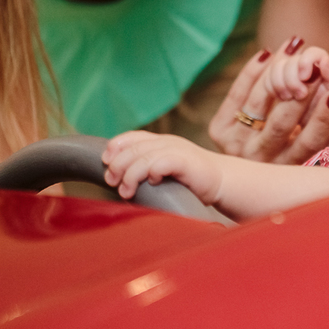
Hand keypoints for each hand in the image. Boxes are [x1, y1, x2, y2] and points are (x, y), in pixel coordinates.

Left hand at [102, 130, 218, 203]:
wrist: (223, 182)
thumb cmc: (192, 182)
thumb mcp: (166, 172)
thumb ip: (147, 170)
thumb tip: (118, 180)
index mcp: (162, 142)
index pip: (132, 137)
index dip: (115, 147)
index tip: (105, 162)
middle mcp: (167, 143)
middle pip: (133, 148)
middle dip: (117, 165)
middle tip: (111, 182)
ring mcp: (177, 150)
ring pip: (143, 157)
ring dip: (129, 175)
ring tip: (126, 191)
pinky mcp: (186, 161)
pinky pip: (161, 163)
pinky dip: (152, 173)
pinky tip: (153, 183)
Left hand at [209, 37, 328, 163]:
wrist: (243, 172)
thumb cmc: (296, 141)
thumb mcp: (319, 136)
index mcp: (292, 167)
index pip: (311, 140)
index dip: (324, 116)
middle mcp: (263, 160)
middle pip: (283, 121)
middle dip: (302, 90)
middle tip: (314, 66)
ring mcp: (237, 146)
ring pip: (260, 102)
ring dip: (278, 74)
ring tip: (294, 52)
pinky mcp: (220, 131)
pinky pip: (237, 94)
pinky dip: (252, 71)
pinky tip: (268, 54)